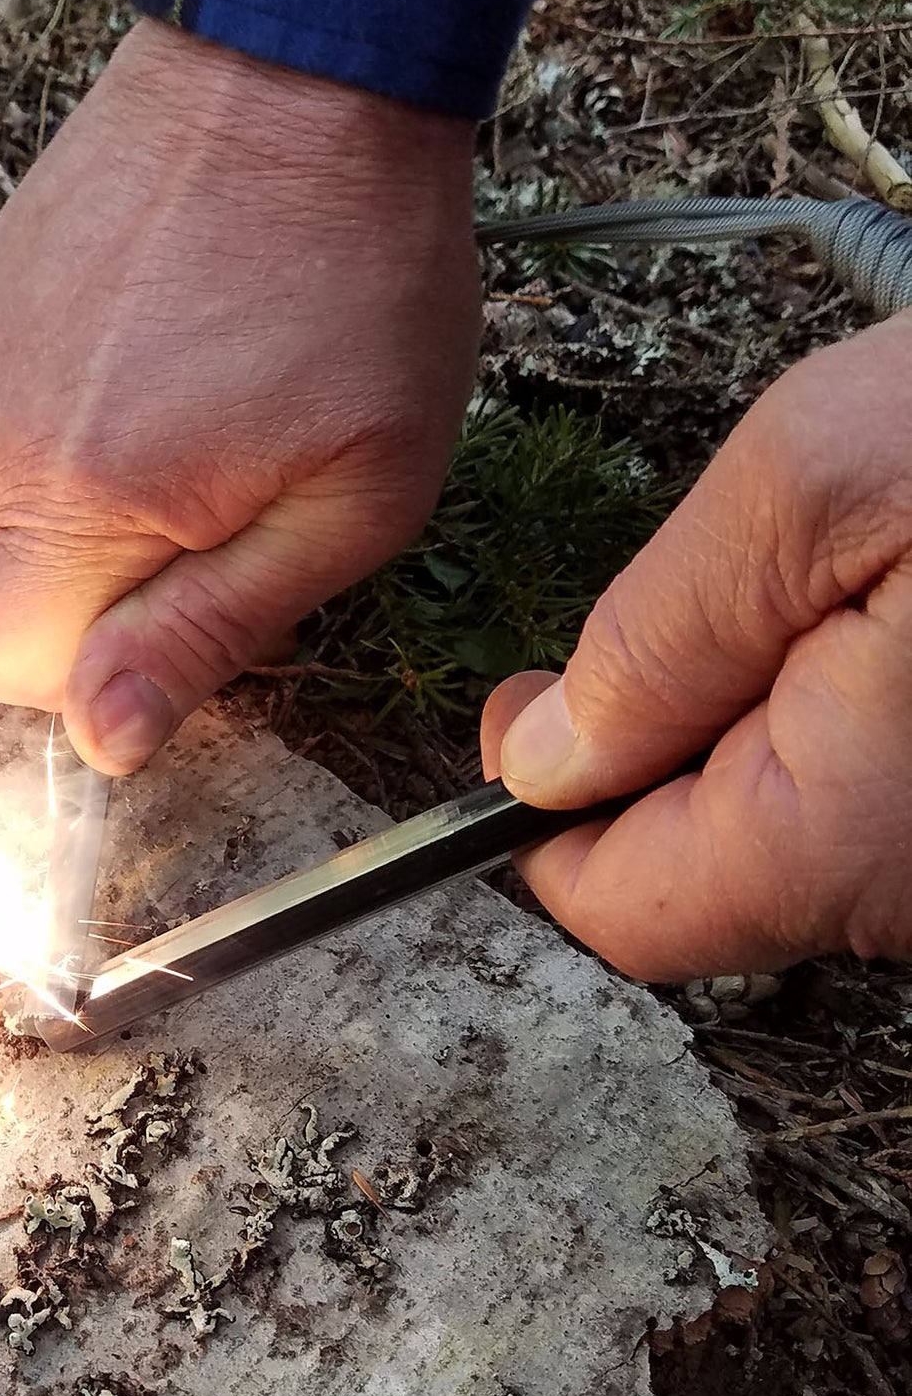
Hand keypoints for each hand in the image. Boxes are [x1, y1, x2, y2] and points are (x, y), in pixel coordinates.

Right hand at [0, 18, 479, 772]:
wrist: (301, 59)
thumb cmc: (366, 282)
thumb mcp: (354, 494)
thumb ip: (217, 628)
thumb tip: (101, 741)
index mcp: (86, 502)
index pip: (11, 669)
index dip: (102, 667)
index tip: (194, 599)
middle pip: (31, 575)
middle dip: (128, 561)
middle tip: (245, 463)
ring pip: (28, 484)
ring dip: (110, 467)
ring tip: (217, 367)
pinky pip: (22, 395)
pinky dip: (87, 389)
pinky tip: (170, 315)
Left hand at [483, 314, 911, 980]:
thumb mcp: (815, 482)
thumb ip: (658, 640)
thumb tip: (544, 759)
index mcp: (850, 837)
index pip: (622, 913)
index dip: (539, 819)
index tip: (521, 706)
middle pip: (713, 879)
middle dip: (666, 756)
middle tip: (713, 600)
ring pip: (810, 839)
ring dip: (768, 728)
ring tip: (841, 586)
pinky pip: (895, 806)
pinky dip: (855, 722)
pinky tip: (898, 611)